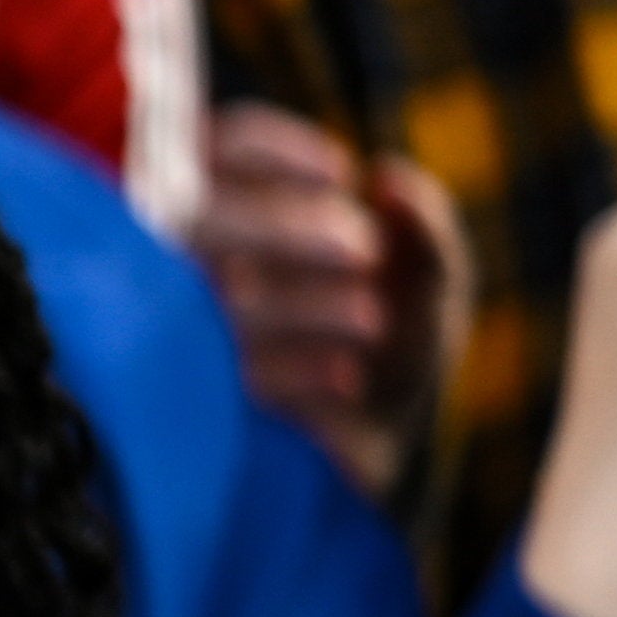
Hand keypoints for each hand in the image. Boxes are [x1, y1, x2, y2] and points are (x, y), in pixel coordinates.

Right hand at [194, 106, 469, 515]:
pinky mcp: (199, 408)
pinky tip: (349, 374)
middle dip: (287, 224)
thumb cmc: (393, 356)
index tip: (341, 170)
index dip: (272, 153)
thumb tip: (387, 178)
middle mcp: (196, 273)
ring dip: (303, 301)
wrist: (382, 463)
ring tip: (372, 321)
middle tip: (362, 247)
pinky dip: (296, 369)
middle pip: (204, 220)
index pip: (218, 155)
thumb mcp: (429, 283)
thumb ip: (425, 227)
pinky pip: (229, 377)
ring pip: (221, 299)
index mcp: (242, 225)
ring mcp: (186, 340)